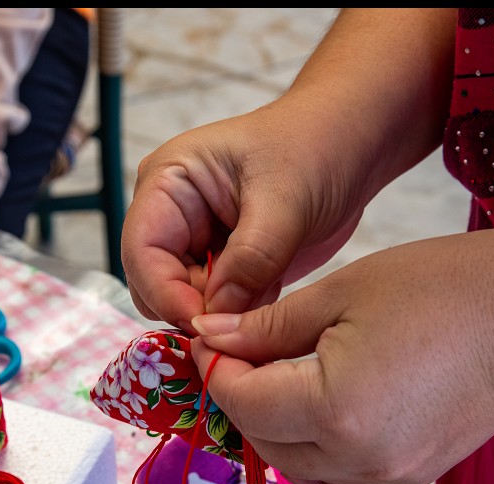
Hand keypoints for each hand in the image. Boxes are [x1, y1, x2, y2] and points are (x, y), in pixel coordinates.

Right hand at [121, 99, 371, 334]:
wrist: (351, 145)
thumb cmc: (315, 148)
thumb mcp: (286, 201)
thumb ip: (250, 259)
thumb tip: (215, 315)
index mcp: (167, 183)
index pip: (142, 250)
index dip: (166, 293)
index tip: (206, 325)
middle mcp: (172, 217)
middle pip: (153, 283)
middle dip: (190, 311)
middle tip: (237, 328)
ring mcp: (196, 244)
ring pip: (183, 303)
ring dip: (217, 320)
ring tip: (259, 316)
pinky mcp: (224, 268)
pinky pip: (216, 309)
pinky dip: (237, 320)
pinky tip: (267, 313)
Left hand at [189, 231, 493, 483]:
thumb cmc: (438, 287)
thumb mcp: (338, 293)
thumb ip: (264, 327)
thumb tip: (206, 338)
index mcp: (334, 408)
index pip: (243, 401)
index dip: (215, 368)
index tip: (209, 337)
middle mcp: (357, 460)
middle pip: (263, 440)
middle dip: (239, 396)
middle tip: (237, 353)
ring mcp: (387, 480)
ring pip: (295, 472)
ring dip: (271, 432)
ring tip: (273, 386)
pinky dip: (314, 473)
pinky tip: (311, 438)